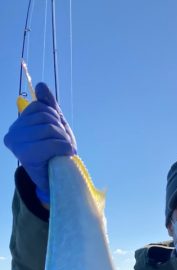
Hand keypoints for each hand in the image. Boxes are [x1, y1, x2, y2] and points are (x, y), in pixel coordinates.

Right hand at [3, 82, 76, 204]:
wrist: (56, 180)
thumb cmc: (56, 154)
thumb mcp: (55, 126)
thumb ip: (48, 106)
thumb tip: (41, 85)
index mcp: (18, 124)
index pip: (40, 107)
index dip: (56, 117)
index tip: (59, 133)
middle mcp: (12, 133)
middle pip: (45, 117)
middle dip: (61, 130)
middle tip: (65, 144)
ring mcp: (17, 144)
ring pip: (49, 129)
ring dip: (64, 140)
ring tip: (65, 150)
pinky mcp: (25, 155)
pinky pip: (50, 144)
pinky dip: (64, 147)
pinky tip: (67, 154)